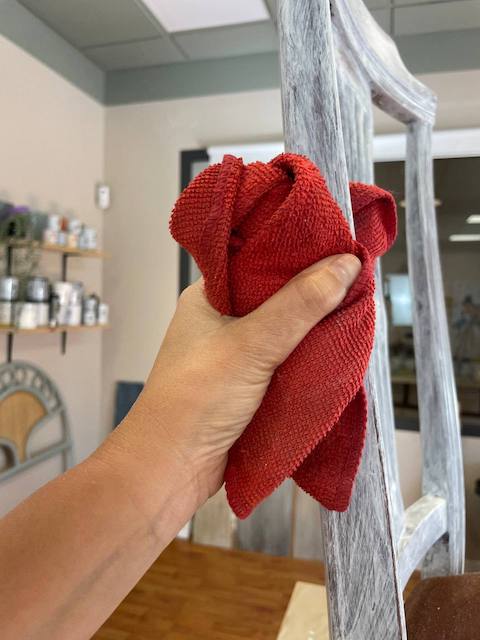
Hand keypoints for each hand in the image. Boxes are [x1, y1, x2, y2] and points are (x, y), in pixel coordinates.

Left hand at [117, 253, 360, 505]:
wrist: (172, 468)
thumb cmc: (196, 399)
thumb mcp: (251, 344)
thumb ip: (298, 305)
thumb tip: (344, 265)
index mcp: (211, 295)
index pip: (259, 258)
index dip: (298, 251)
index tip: (340, 246)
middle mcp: (223, 319)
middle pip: (278, 295)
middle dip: (314, 292)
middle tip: (358, 280)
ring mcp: (236, 352)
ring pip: (286, 330)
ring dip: (314, 328)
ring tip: (356, 309)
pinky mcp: (250, 382)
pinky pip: (287, 359)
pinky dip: (309, 356)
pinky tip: (336, 347)